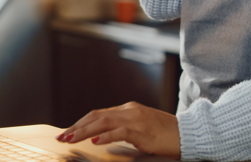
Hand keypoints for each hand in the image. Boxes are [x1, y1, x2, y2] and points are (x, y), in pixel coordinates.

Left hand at [56, 102, 179, 158]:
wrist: (188, 134)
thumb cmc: (166, 135)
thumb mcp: (141, 130)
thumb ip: (123, 130)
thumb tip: (102, 139)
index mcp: (129, 109)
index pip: (98, 114)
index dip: (81, 123)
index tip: (68, 132)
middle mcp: (130, 110)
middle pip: (96, 116)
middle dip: (77, 127)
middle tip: (62, 137)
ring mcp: (136, 118)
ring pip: (103, 122)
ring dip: (84, 131)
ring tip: (71, 139)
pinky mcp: (142, 129)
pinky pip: (120, 131)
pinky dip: (105, 136)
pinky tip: (94, 141)